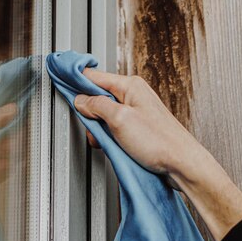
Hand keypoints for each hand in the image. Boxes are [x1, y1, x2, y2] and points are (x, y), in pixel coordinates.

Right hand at [74, 68, 241, 240]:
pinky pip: (114, 130)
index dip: (75, 81)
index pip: (93, 76)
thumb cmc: (159, 141)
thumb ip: (97, 106)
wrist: (180, 164)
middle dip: (90, 116)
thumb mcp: (120, 119)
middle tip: (94, 130)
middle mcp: (133, 96)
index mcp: (130, 86)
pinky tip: (115, 148)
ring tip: (109, 143)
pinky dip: (109, 139)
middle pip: (97, 98)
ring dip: (100, 131)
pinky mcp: (137, 130)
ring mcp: (135, 114)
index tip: (61, 82)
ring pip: (104, 117)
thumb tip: (81, 100)